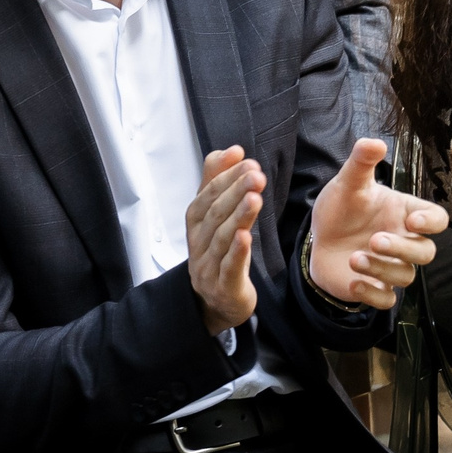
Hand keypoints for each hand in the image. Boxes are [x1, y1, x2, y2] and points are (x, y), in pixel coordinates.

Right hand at [187, 146, 263, 335]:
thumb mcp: (216, 216)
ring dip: (238, 216)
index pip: (206, 197)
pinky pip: (229, 268)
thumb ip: (218, 181)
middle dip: (234, 192)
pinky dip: (237, 252)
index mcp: (196, 224)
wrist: (218, 302)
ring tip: (254, 197)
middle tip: (255, 175)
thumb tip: (231, 150)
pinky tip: (246, 236)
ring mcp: (208, 268)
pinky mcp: (224, 288)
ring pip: (222, 239)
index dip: (225, 178)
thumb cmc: (219, 254)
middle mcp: (198, 244)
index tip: (247, 162)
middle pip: (214, 215)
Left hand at [308, 138, 448, 308]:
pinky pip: (387, 301)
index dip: (432, 222)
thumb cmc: (343, 207)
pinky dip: (372, 294)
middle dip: (402, 249)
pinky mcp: (376, 288)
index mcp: (407, 214)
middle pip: (425, 253)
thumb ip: (361, 162)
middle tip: (374, 240)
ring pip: (406, 277)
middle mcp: (405, 242)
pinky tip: (352, 281)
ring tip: (354, 258)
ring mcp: (392, 267)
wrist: (319, 237)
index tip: (414, 220)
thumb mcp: (348, 182)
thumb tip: (374, 142)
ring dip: (382, 269)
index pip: (438, 220)